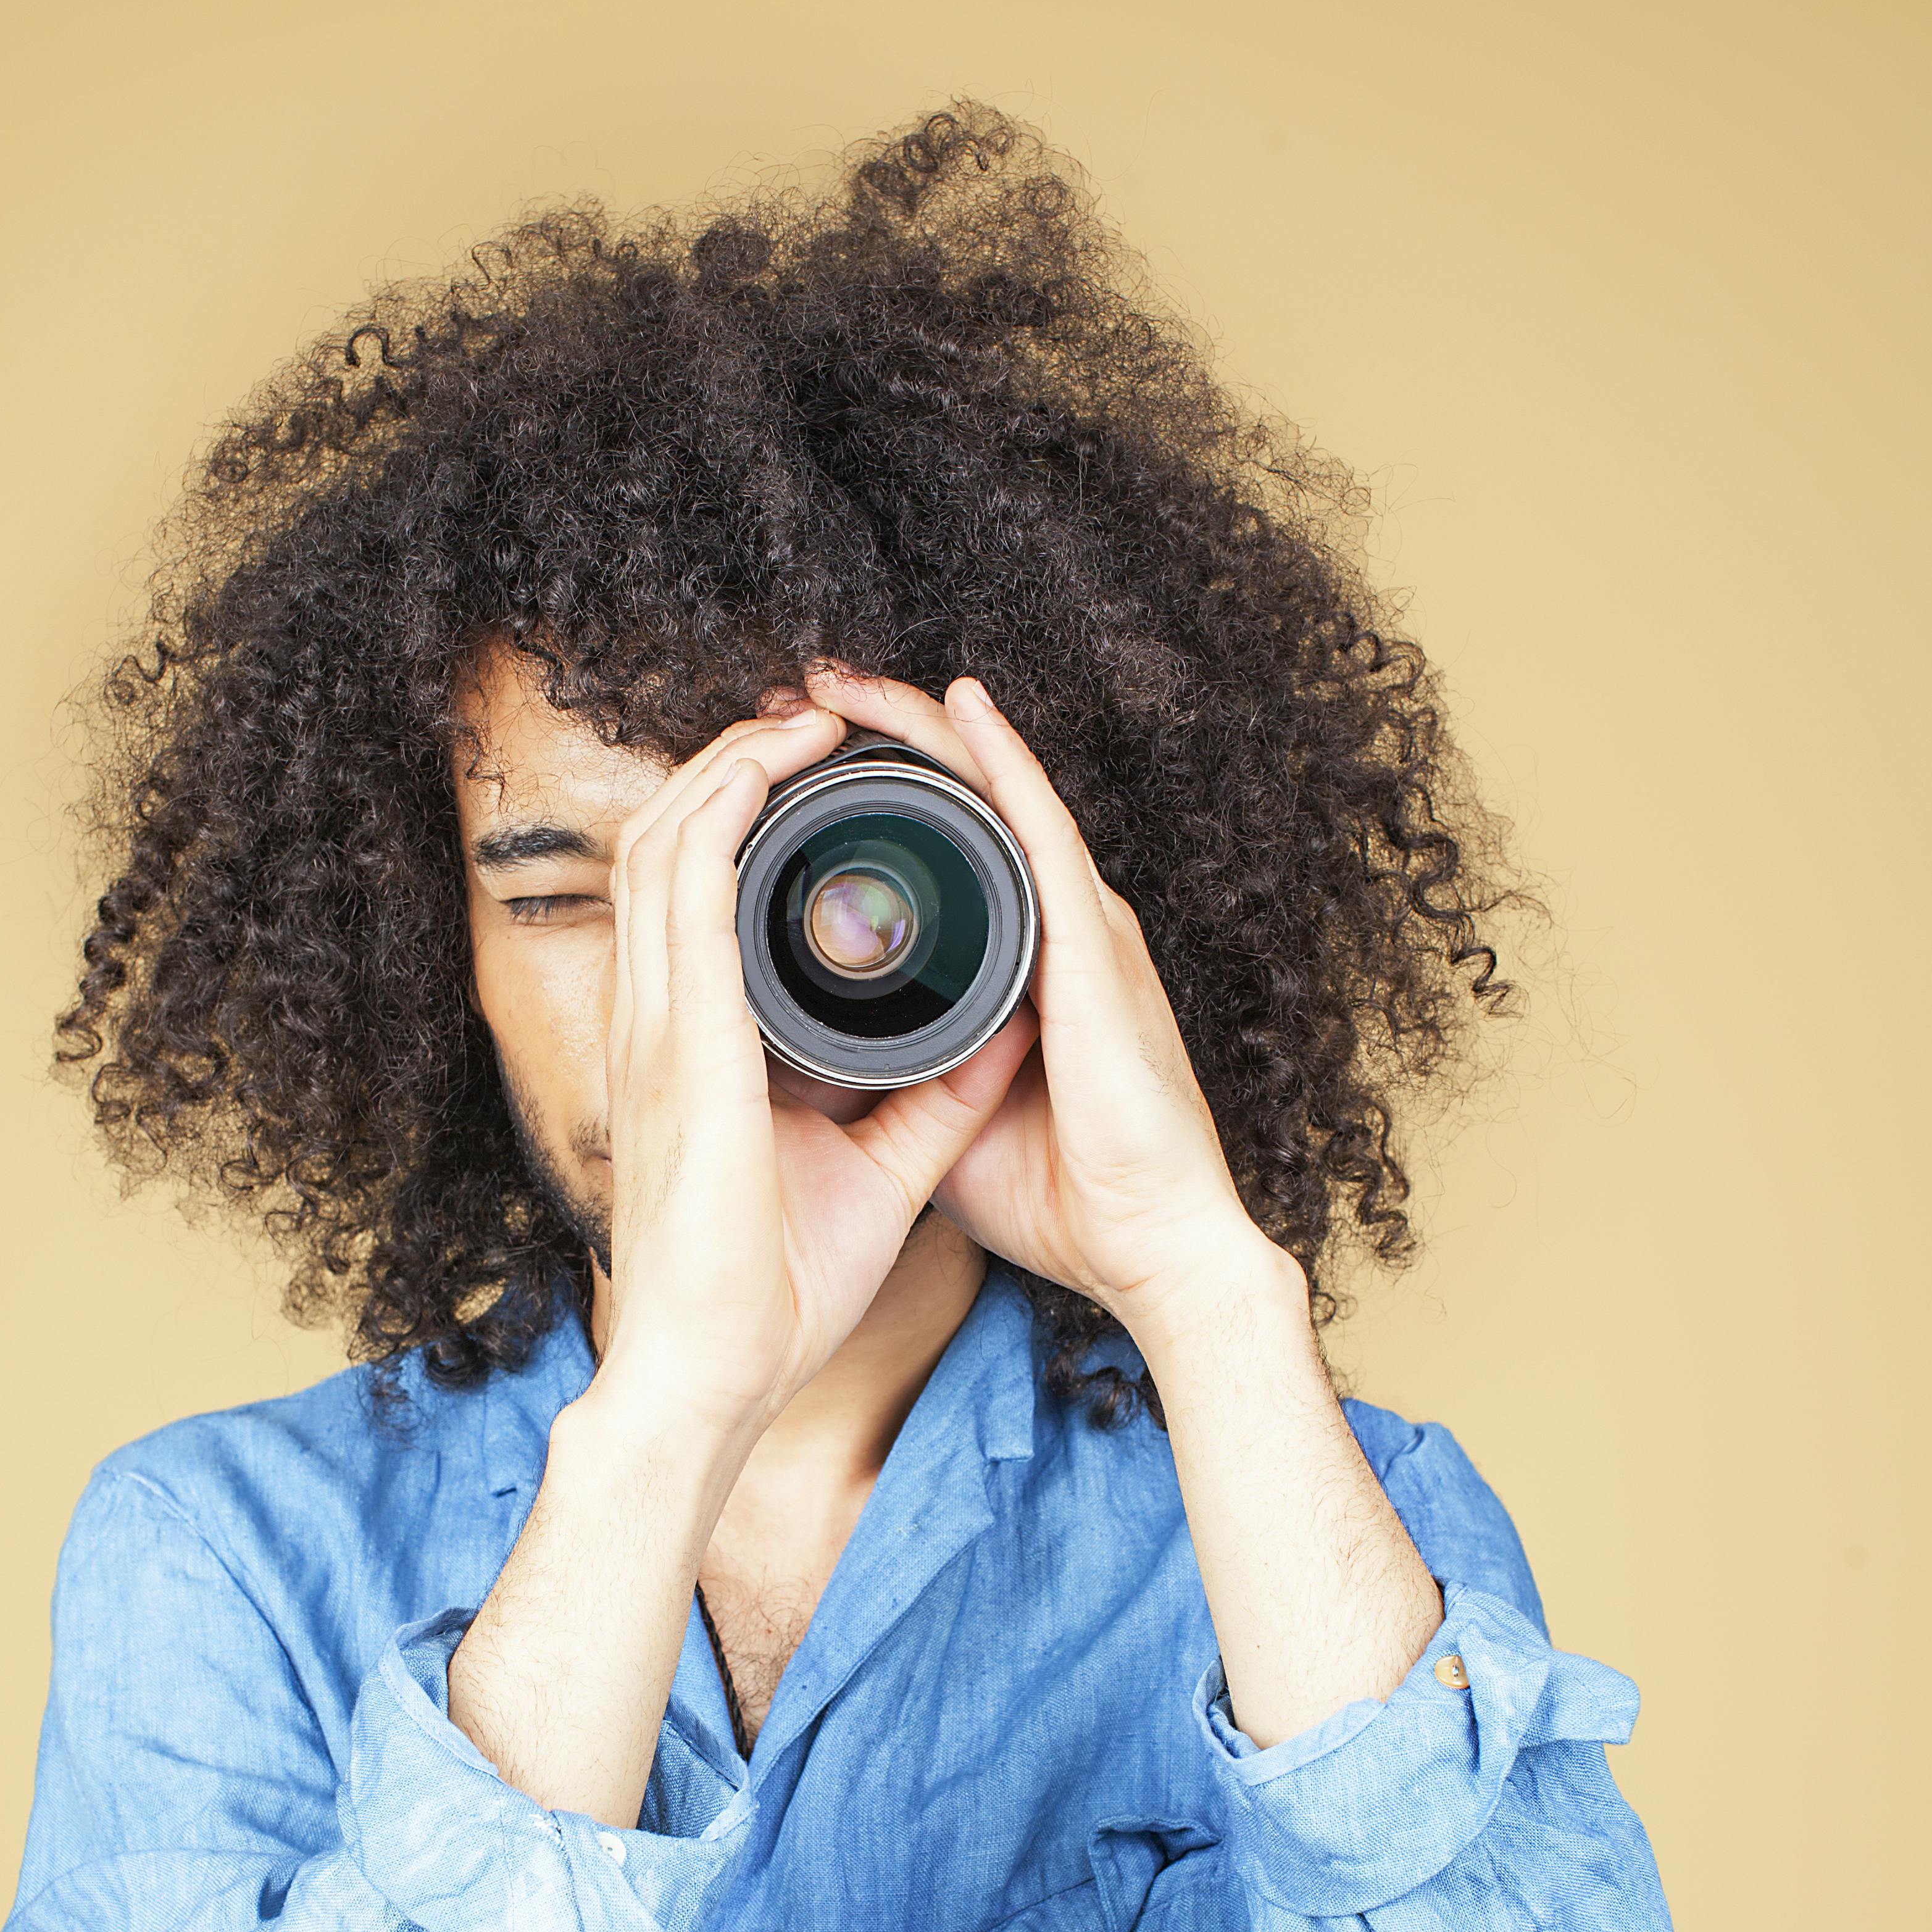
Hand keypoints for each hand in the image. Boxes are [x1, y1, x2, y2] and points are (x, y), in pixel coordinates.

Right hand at [593, 702, 1035, 1449]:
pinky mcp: (685, 1042)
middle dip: (729, 765)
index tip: (803, 784)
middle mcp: (655, 1028)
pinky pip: (691, 891)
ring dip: (730, 765)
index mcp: (687, 1056)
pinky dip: (726, 812)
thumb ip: (927, 1103)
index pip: (689, 903)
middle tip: (806, 724)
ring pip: (668, 842)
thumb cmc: (769, 1300)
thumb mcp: (873, 1175)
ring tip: (800, 721)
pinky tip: (768, 767)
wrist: (714, 1374)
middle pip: (667, 846)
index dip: (733, 825)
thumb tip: (996, 1038)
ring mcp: (657, 1030)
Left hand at [798, 665, 1303, 1354]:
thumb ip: (888, 1080)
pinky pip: (1041, 832)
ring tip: (845, 679)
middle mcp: (1049, 930)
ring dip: (921, 729)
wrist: (1154, 1252)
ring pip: (992, 794)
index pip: (927, 857)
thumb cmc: (1067, 1200)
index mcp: (1012, 967)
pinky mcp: (1094, 946)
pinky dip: (1000, 763)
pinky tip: (960, 707)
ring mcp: (1079, 929)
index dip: (857, 800)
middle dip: (874, 740)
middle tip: (790, 693)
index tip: (777, 767)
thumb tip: (810, 1061)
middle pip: (953, 804)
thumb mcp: (939, 1125)